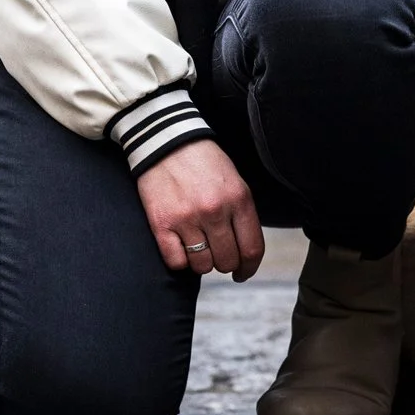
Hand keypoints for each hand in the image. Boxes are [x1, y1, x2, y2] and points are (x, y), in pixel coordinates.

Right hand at [136, 140, 264, 279]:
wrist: (165, 141)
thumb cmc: (203, 162)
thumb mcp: (234, 181)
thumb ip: (241, 214)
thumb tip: (244, 251)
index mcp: (238, 199)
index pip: (252, 249)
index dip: (249, 268)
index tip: (242, 273)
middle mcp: (215, 211)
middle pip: (227, 261)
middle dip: (225, 263)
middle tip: (218, 254)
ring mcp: (187, 218)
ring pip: (202, 265)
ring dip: (202, 261)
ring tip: (198, 246)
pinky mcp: (162, 224)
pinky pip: (176, 262)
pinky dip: (180, 260)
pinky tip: (181, 246)